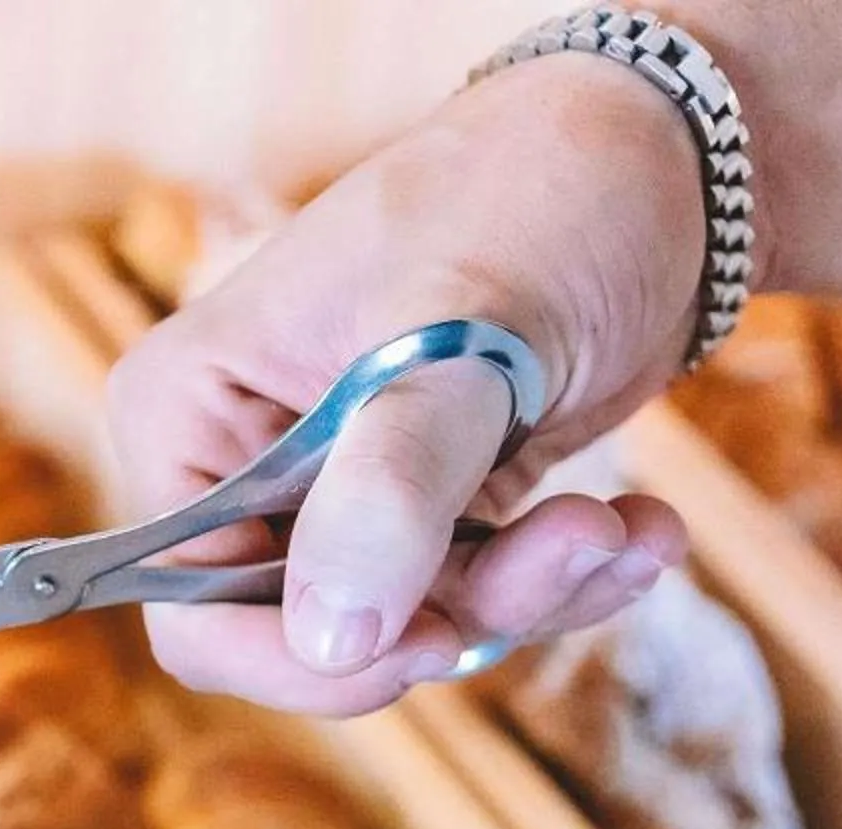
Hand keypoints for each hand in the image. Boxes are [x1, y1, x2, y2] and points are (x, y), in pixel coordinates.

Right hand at [106, 55, 714, 715]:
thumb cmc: (532, 198)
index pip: (194, 611)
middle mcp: (242, 467)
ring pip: (410, 633)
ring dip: (534, 596)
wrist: (654, 160)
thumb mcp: (462, 337)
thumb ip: (390, 489)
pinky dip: (564, 582)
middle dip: (454, 614)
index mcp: (187, 414)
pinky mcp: (427, 516)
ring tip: (624, 526)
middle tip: (578, 539)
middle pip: (314, 637)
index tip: (434, 633)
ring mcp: (335, 497)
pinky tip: (637, 528)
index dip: (302, 655)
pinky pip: (475, 607)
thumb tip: (330, 638)